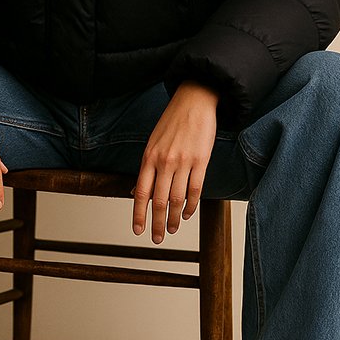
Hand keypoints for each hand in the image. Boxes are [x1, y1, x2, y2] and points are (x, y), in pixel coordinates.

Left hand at [132, 81, 217, 243]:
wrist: (194, 101)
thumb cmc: (173, 122)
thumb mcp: (152, 143)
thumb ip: (147, 168)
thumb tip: (138, 192)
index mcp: (149, 157)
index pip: (141, 193)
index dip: (139, 214)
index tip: (138, 230)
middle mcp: (164, 161)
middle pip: (159, 201)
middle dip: (157, 223)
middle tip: (157, 238)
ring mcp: (183, 162)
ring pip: (177, 199)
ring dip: (174, 218)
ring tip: (172, 229)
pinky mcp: (201, 161)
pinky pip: (195, 190)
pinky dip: (191, 206)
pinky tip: (187, 214)